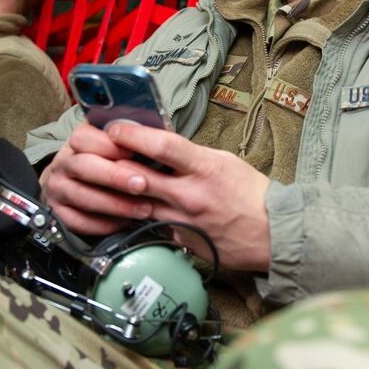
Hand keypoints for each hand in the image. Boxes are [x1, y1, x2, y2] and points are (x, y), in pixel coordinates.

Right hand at [39, 119, 154, 236]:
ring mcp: (58, 189)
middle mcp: (63, 164)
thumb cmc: (106, 162)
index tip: (136, 152)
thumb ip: (129, 141)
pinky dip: (104, 224)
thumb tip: (157, 137)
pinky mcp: (60, 214)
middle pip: (84, 166)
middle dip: (115, 176)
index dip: (112, 146)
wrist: (74, 185)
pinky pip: (79, 222)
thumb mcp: (114, 145)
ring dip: (116, 204)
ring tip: (144, 209)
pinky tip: (126, 223)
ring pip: (83, 197)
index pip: (86, 138)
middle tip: (142, 184)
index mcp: (77, 141)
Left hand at [104, 121, 271, 271]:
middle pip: (137, 176)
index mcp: (205, 168)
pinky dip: (138, 213)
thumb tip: (161, 147)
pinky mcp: (178, 240)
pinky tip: (128, 206)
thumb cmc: (251, 194)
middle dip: (112, 163)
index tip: (115, 127)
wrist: (272, 233)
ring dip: (118, 191)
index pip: (161, 145)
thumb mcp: (224, 162)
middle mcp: (189, 195)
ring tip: (104, 178)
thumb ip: (191, 156)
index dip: (132, 134)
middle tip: (97, 152)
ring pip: (136, 203)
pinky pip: (150, 224)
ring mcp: (181, 221)